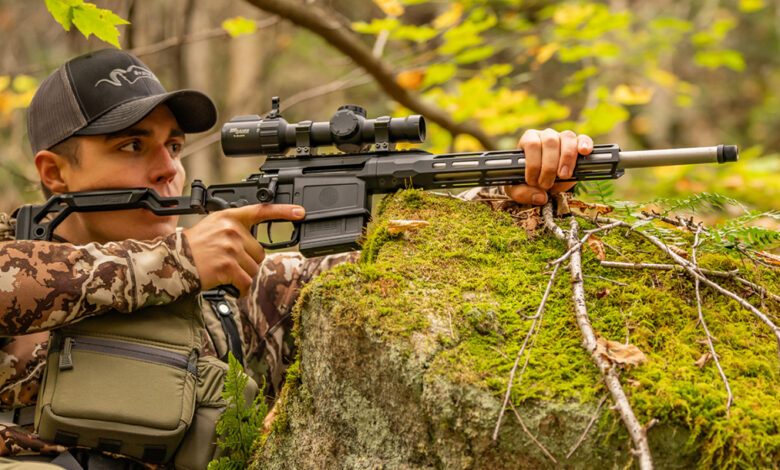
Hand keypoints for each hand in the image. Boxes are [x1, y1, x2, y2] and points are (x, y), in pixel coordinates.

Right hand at [183, 204, 304, 296]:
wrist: (171, 263)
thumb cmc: (192, 249)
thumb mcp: (213, 228)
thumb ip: (234, 230)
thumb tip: (255, 246)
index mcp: (229, 217)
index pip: (261, 210)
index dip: (284, 211)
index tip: (300, 212)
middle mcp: (232, 230)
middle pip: (260, 252)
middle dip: (248, 262)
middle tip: (228, 264)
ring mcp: (230, 247)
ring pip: (254, 269)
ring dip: (243, 276)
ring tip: (224, 273)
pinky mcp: (228, 265)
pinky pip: (246, 282)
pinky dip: (240, 289)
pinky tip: (228, 286)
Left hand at [503, 129, 592, 204]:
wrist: (541, 183)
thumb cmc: (526, 182)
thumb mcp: (518, 189)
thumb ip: (523, 193)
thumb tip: (540, 197)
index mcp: (528, 140)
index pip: (532, 144)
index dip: (533, 164)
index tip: (532, 181)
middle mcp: (546, 136)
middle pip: (550, 141)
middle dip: (549, 166)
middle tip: (546, 184)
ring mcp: (562, 138)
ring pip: (567, 138)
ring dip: (567, 158)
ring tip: (563, 175)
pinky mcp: (577, 144)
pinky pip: (583, 139)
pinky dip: (585, 144)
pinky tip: (584, 152)